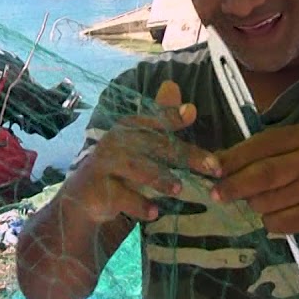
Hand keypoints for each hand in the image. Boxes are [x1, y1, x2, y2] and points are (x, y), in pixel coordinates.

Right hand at [60, 80, 217, 223]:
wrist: (85, 198)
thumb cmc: (121, 168)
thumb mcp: (142, 144)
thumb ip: (161, 119)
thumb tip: (173, 85)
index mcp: (129, 127)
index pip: (154, 120)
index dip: (172, 116)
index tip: (192, 113)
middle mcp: (116, 141)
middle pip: (155, 146)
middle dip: (185, 156)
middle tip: (213, 166)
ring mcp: (105, 165)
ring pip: (137, 169)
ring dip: (160, 179)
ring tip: (179, 189)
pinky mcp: (98, 189)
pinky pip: (122, 196)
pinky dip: (140, 205)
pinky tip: (154, 213)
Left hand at [211, 124, 298, 236]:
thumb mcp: (289, 151)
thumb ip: (257, 153)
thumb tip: (215, 162)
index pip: (261, 146)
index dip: (233, 158)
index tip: (211, 168)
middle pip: (263, 174)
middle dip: (234, 185)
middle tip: (216, 194)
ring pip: (266, 201)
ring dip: (254, 205)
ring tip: (262, 201)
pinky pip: (277, 222)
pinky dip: (269, 221)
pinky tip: (279, 214)